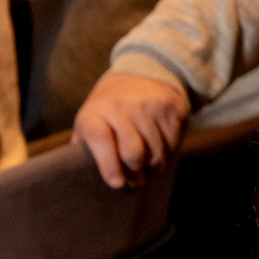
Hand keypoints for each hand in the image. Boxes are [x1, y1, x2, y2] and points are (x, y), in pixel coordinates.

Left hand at [74, 70, 190, 187]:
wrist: (139, 75)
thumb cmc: (107, 111)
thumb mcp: (88, 123)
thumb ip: (85, 149)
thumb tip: (85, 178)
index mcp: (94, 113)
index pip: (99, 138)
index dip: (108, 165)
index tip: (116, 183)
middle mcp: (120, 106)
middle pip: (133, 153)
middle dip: (135, 173)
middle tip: (134, 179)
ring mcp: (148, 105)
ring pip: (157, 153)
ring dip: (153, 167)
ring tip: (146, 166)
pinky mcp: (171, 107)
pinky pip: (173, 144)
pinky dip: (167, 154)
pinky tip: (158, 149)